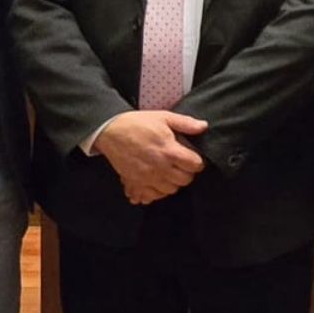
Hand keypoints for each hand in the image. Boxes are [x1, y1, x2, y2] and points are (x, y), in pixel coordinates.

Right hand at [91, 110, 208, 204]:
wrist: (110, 131)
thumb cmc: (137, 123)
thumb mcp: (163, 117)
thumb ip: (185, 123)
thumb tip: (203, 126)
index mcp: (169, 151)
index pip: (195, 165)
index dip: (197, 161)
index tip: (192, 158)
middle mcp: (160, 167)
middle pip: (185, 180)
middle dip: (187, 173)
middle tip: (181, 165)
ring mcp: (147, 177)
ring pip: (171, 190)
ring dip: (173, 182)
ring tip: (169, 172)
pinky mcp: (136, 182)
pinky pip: (152, 196)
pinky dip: (156, 192)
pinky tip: (157, 182)